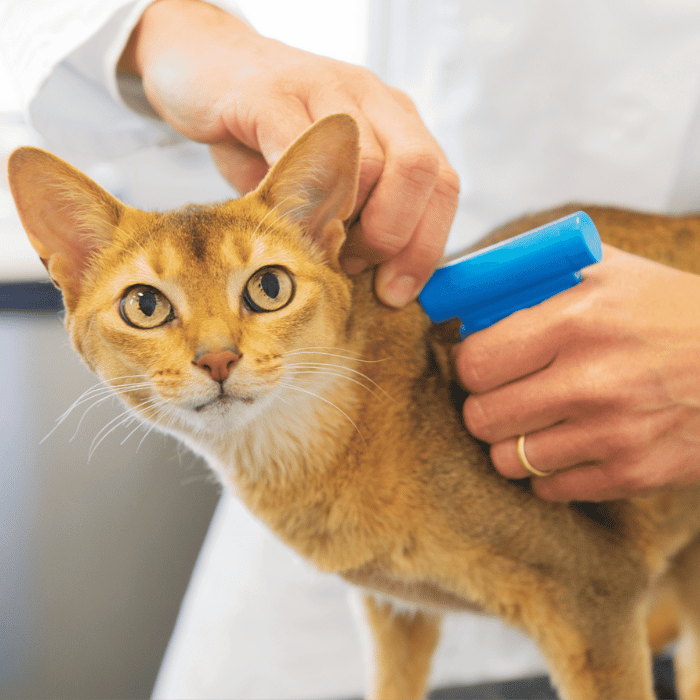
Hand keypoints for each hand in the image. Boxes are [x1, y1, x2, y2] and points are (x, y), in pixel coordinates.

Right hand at [118, 0, 458, 306]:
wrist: (203, 67)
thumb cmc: (267, 136)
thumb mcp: (323, 180)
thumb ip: (354, 221)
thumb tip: (376, 283)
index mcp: (396, 121)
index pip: (442, 185)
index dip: (425, 248)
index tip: (395, 292)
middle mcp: (372, 98)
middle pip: (419, 170)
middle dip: (391, 236)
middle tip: (351, 264)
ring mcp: (325, 89)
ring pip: (368, 165)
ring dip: (343, 224)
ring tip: (312, 240)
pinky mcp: (272, 94)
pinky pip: (302, 152)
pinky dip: (297, 199)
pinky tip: (281, 216)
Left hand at [455, 244, 699, 500]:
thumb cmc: (671, 310)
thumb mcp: (609, 271)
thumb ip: (537, 277)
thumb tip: (470, 294)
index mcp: (576, 321)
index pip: (475, 363)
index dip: (470, 365)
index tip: (483, 364)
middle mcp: (591, 381)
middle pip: (482, 417)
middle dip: (483, 406)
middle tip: (502, 395)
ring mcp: (613, 434)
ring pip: (508, 460)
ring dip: (512, 442)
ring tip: (534, 423)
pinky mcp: (634, 474)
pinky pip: (549, 489)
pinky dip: (547, 472)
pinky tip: (567, 446)